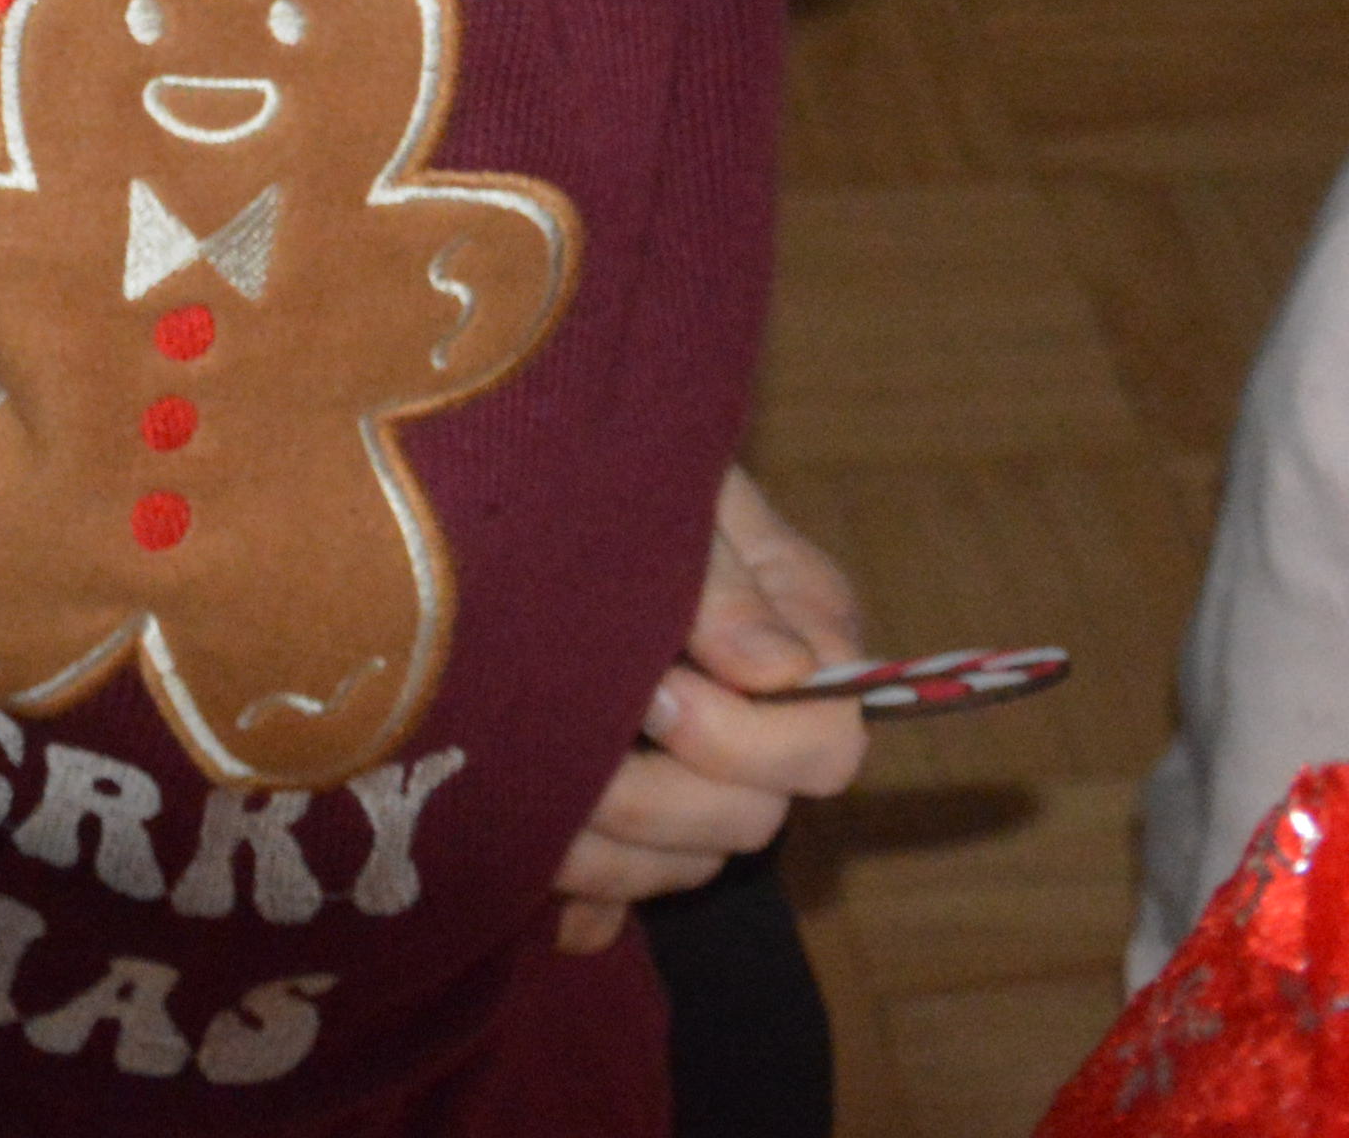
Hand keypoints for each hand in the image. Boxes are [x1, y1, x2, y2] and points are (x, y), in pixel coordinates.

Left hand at [551, 462, 876, 955]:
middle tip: (571, 725)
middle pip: (755, 821)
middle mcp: (764, 713)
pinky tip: (517, 850)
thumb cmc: (605, 455)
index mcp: (802, 629)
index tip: (656, 686)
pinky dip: (572, 886)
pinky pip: (617, 894)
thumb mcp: (669, 486)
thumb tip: (778, 671)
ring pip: (684, 867)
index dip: (745, 737)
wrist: (526, 461)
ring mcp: (695, 769)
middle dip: (657, 794)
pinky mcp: (626, 810)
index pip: (831, 744)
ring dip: (600, 842)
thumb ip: (721, 574)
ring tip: (519, 770)